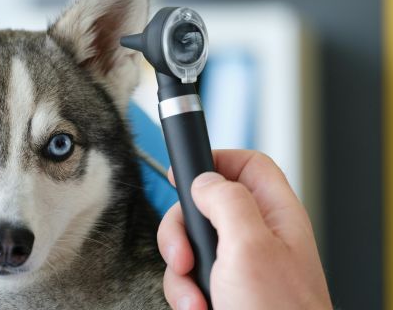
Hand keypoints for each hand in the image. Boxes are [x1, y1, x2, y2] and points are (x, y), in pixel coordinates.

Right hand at [157, 150, 331, 309]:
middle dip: (182, 228)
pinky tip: (199, 308)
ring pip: (189, 243)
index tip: (185, 172)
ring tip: (196, 295)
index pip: (248, 166)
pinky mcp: (220, 288)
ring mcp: (236, 264)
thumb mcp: (250, 246)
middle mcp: (255, 235)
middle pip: (204, 205)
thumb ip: (226, 201)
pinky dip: (183, 292)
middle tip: (183, 253)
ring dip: (180, 270)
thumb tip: (203, 180)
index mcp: (274, 215)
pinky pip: (187, 275)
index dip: (217, 160)